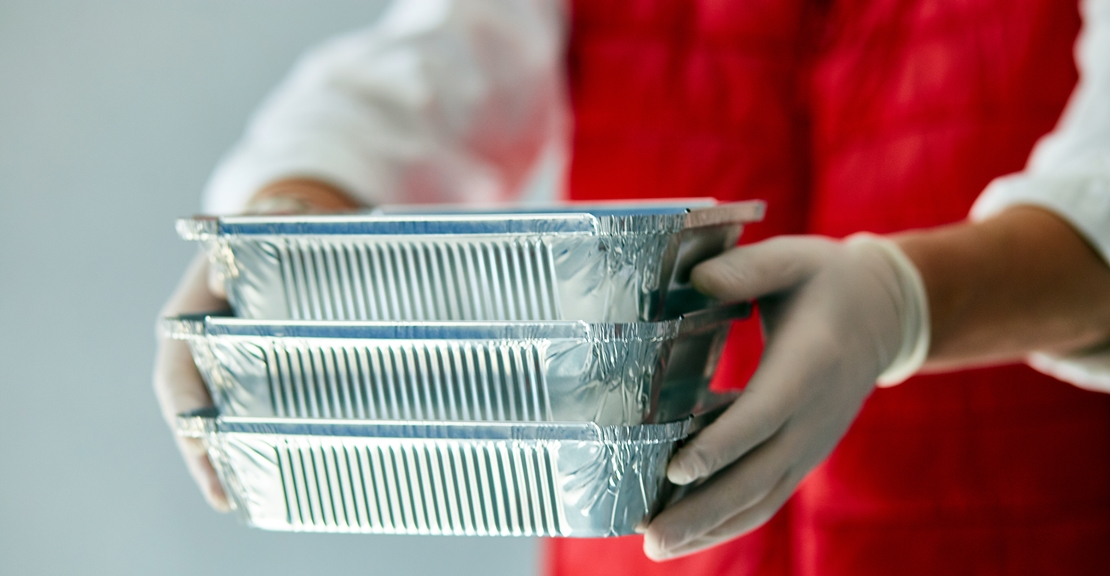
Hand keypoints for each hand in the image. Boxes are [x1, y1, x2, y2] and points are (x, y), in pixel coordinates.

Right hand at [153, 178, 359, 510]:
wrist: (277, 233)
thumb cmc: (263, 233)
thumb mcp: (255, 230)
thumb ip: (241, 238)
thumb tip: (216, 257)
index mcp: (186, 319)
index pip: (177, 371)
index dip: (186, 405)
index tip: (197, 436)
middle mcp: (193, 349)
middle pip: (191, 410)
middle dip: (204, 452)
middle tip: (221, 493)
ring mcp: (216, 367)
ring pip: (213, 420)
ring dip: (223, 461)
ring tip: (234, 501)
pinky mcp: (245, 377)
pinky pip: (239, 417)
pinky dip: (245, 447)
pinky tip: (260, 480)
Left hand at [642, 235, 925, 559]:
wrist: (884, 315)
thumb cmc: (826, 280)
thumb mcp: (792, 258)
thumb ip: (747, 269)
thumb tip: (696, 280)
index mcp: (809, 364)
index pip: (764, 414)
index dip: (722, 443)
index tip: (678, 469)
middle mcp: (814, 416)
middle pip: (757, 475)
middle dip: (702, 509)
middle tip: (650, 538)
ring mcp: (811, 443)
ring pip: (761, 498)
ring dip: (709, 527)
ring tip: (656, 547)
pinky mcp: (802, 455)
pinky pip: (766, 497)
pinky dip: (728, 520)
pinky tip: (686, 532)